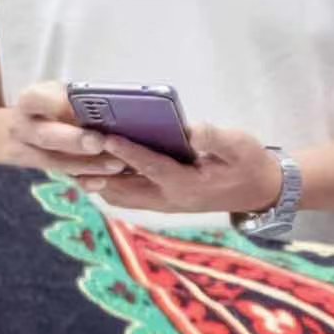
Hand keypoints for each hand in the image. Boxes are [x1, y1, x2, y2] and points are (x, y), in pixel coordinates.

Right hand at [6, 82, 127, 183]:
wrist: (15, 131)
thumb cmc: (48, 106)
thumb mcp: (55, 93)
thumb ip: (75, 98)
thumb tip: (113, 103)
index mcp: (29, 102)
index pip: (36, 99)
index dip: (57, 103)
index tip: (78, 106)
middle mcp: (24, 129)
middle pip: (46, 137)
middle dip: (74, 141)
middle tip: (99, 142)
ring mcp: (29, 154)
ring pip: (57, 163)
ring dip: (88, 165)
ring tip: (117, 164)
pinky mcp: (42, 172)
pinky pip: (63, 180)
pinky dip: (85, 182)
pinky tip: (105, 181)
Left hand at [90, 117, 277, 216]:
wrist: (260, 191)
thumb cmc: (250, 164)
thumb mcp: (241, 145)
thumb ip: (216, 138)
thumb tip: (190, 130)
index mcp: (187, 184)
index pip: (150, 166)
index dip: (127, 151)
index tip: (105, 137)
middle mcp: (170, 198)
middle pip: (123, 188)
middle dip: (98, 172)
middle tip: (72, 153)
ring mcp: (165, 203)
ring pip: (121, 196)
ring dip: (99, 182)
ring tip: (74, 163)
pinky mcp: (164, 202)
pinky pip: (128, 197)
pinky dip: (110, 185)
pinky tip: (96, 170)